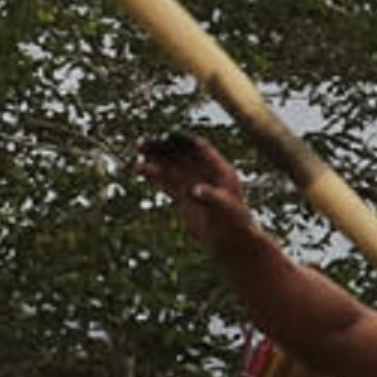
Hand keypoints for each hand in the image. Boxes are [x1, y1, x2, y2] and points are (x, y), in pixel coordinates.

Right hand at [136, 133, 254, 250]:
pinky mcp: (185, 197)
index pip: (200, 148)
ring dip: (156, 157)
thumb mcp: (228, 209)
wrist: (233, 241)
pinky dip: (155, 175)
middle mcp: (206, 173)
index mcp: (221, 170)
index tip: (166, 135)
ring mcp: (194, 184)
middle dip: (164, 147)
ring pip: (172, 166)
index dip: (184, 140)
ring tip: (139, 150)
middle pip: (182, 154)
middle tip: (145, 142)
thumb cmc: (237, 223)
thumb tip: (195, 190)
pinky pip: (168, 182)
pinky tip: (141, 168)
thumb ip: (213, 197)